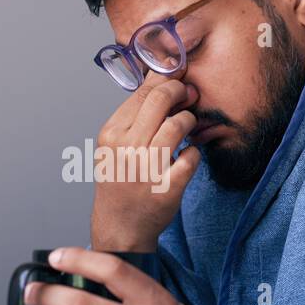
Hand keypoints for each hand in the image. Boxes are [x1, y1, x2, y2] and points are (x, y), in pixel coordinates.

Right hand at [90, 72, 202, 251]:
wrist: (120, 227)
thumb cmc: (120, 182)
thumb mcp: (114, 145)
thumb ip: (135, 115)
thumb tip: (161, 77)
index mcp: (111, 134)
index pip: (142, 92)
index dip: (166, 80)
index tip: (179, 78)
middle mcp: (126, 149)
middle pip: (161, 100)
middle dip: (181, 91)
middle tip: (190, 95)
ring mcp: (147, 169)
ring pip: (179, 125)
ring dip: (190, 121)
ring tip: (188, 127)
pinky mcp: (167, 188)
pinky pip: (192, 156)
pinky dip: (194, 153)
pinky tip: (187, 157)